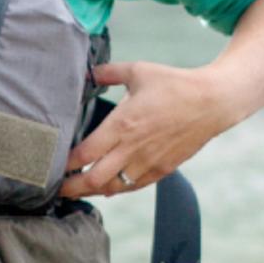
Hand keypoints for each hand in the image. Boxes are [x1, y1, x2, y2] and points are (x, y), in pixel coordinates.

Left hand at [60, 61, 241, 198]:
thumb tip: (89, 71)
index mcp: (122, 124)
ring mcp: (148, 162)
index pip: (85, 154)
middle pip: (93, 180)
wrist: (212, 102)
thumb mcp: (139, 71)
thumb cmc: (175, 84)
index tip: (51, 165)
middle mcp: (132, 148)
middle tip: (55, 189)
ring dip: (92, 191)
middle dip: (71, 187)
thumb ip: (109, 72)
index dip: (64, 165)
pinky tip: (106, 188)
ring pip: (112, 188)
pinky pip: (133, 186)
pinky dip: (116, 189)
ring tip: (76, 190)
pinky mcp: (162, 169)